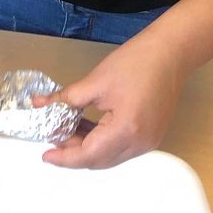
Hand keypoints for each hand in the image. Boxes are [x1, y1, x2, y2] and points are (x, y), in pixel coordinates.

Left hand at [36, 34, 184, 169]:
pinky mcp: (152, 135)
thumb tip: (41, 105)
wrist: (171, 51)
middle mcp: (140, 144)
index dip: (64, 157)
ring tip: (69, 129)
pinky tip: (90, 126)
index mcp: (125, 131)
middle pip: (100, 161)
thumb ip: (67, 98)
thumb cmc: (137, 61)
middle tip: (55, 136)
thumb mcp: (97, 81)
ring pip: (111, 156)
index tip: (46, 154)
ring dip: (89, 148)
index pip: (88, 155)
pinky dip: (104, 142)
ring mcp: (149, 142)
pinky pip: (123, 147)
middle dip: (75, 152)